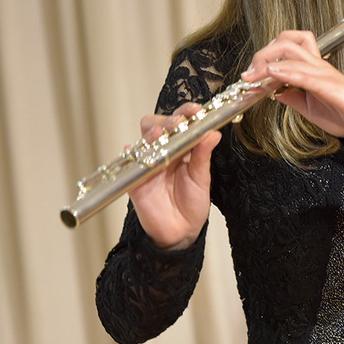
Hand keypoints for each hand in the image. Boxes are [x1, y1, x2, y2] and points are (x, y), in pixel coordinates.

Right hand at [127, 102, 220, 250]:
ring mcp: (148, 164)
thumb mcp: (201, 179)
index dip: (187, 113)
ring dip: (151, 133)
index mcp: (183, 148)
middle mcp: (164, 151)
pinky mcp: (135, 180)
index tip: (197, 111)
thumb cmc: (192, 203)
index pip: (181, 122)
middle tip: (179, 122)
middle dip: (168, 120)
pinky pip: (129, 164)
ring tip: (159, 133)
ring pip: (143, 139)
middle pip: (158, 124)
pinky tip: (133, 150)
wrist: (181, 231)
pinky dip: (130, 154)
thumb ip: (203, 156)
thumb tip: (214, 134)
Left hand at [244, 30, 343, 137]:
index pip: (286, 48)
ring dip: (266, 61)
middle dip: (261, 55)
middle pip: (285, 42)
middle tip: (249, 75)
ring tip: (253, 76)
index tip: (249, 77)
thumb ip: (291, 97)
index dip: (263, 57)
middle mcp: (316, 65)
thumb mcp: (308, 108)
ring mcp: (322, 72)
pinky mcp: (328, 84)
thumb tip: (273, 92)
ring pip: (291, 52)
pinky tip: (272, 75)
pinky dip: (285, 72)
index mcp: (312, 69)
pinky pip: (304, 74)